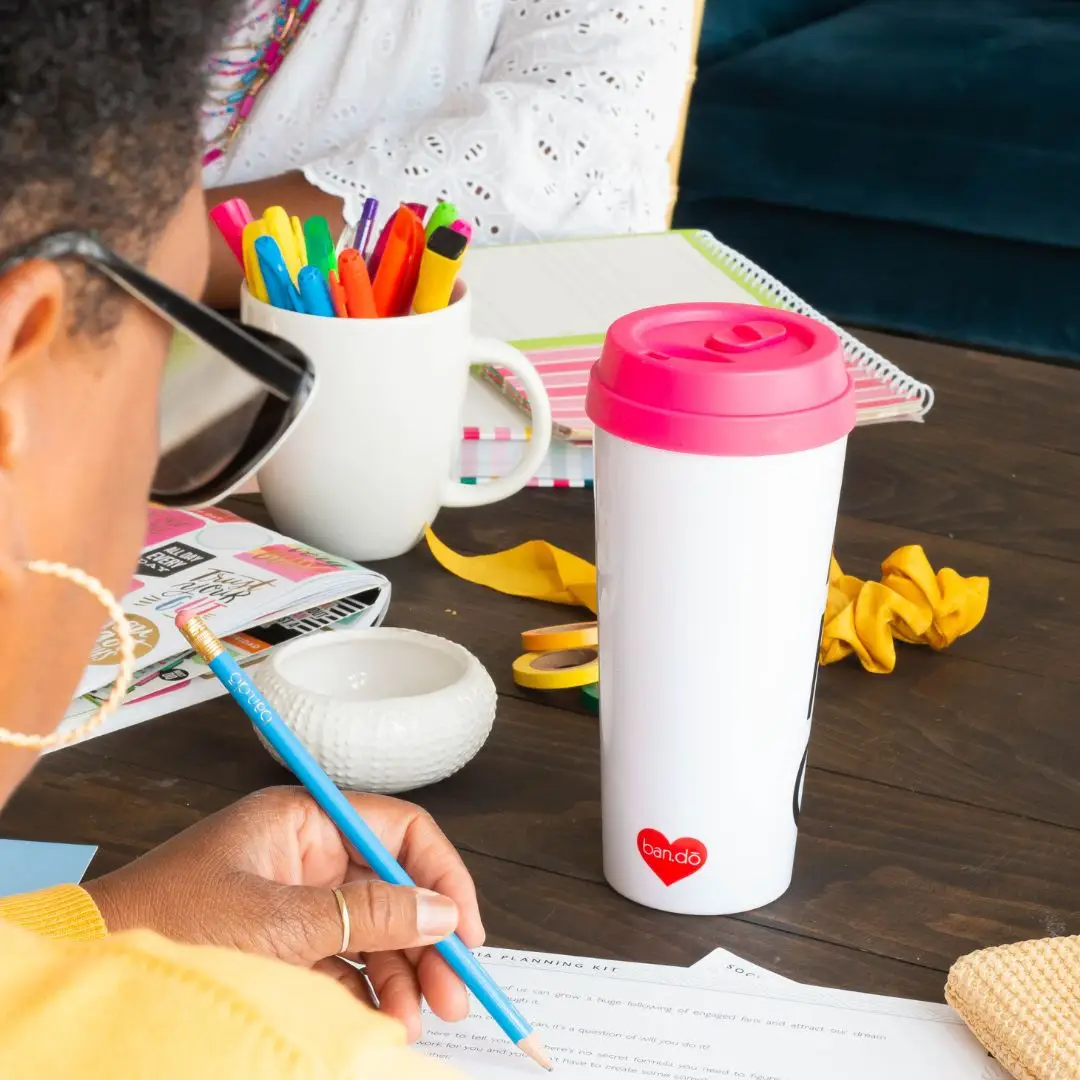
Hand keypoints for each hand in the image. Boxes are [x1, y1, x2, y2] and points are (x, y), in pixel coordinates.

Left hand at [83, 786, 483, 1039]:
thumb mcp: (280, 922)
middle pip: (392, 887)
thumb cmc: (170, 927)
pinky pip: (342, 962)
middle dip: (426, 939)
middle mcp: (306, 854)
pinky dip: (366, 991)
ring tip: (416, 1019)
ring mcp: (293, 901)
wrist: (94, 972)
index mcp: (305, 821)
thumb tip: (442, 912)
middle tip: (455, 994)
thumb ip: (367, 914)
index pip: (398, 831)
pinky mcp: (280, 945)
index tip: (466, 929)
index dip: (441, 875)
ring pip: (371, 931)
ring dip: (400, 974)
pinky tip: (382, 1020)